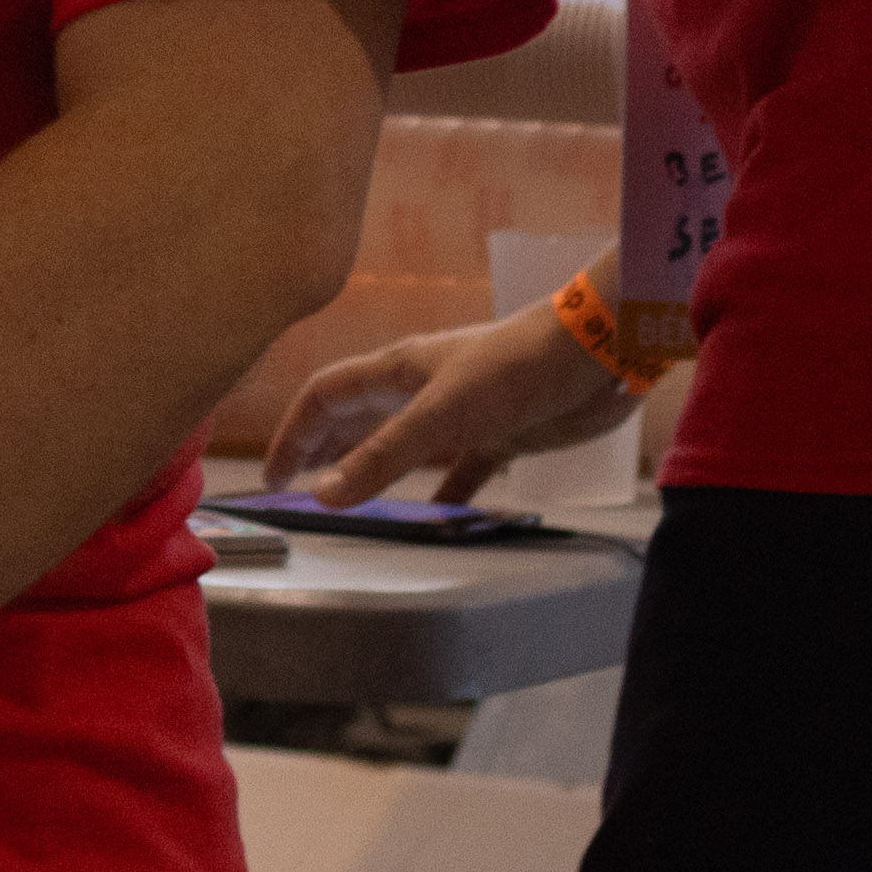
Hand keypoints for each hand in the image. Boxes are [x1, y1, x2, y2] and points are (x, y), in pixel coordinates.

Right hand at [268, 299, 633, 505]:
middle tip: (295, 486)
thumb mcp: (441, 415)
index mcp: (397, 370)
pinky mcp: (499, 432)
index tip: (276, 477)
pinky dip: (445, 493)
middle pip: (354, 415)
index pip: (324, 395)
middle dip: (320, 446)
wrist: (596, 354)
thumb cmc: (514, 369)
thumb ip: (383, 457)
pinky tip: (440, 518)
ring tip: (349, 497)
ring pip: (400, 441)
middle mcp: (421, 387)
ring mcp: (461, 410)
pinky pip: (460, 469)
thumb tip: (321, 495)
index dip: (293, 433)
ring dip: (373, 467)